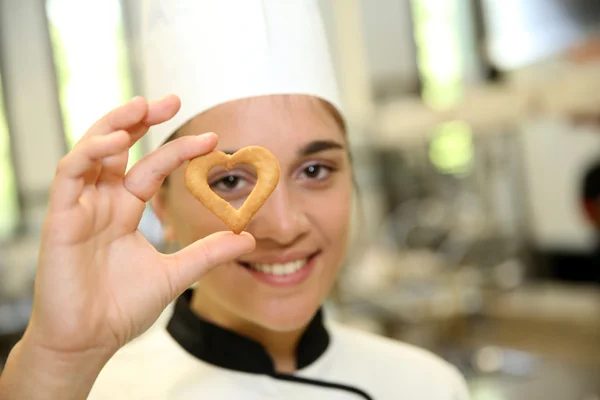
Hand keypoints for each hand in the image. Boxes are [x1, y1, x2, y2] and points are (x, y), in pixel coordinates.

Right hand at [24, 95, 254, 357]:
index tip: (213, 139)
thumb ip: (208, 253)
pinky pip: (69, 174)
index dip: (178, 149)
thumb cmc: (121, 308)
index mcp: (124, 210)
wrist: (89, 342)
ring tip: (142, 106)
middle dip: (141, 119)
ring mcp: (80, 207)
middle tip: (172, 99)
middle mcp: (102, 202)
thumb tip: (249, 237)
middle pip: (117, 147)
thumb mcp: (175, 274)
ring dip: (114, 125)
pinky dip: (89, 154)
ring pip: (90, 151)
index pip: (151, 167)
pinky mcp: (60, 219)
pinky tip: (115, 142)